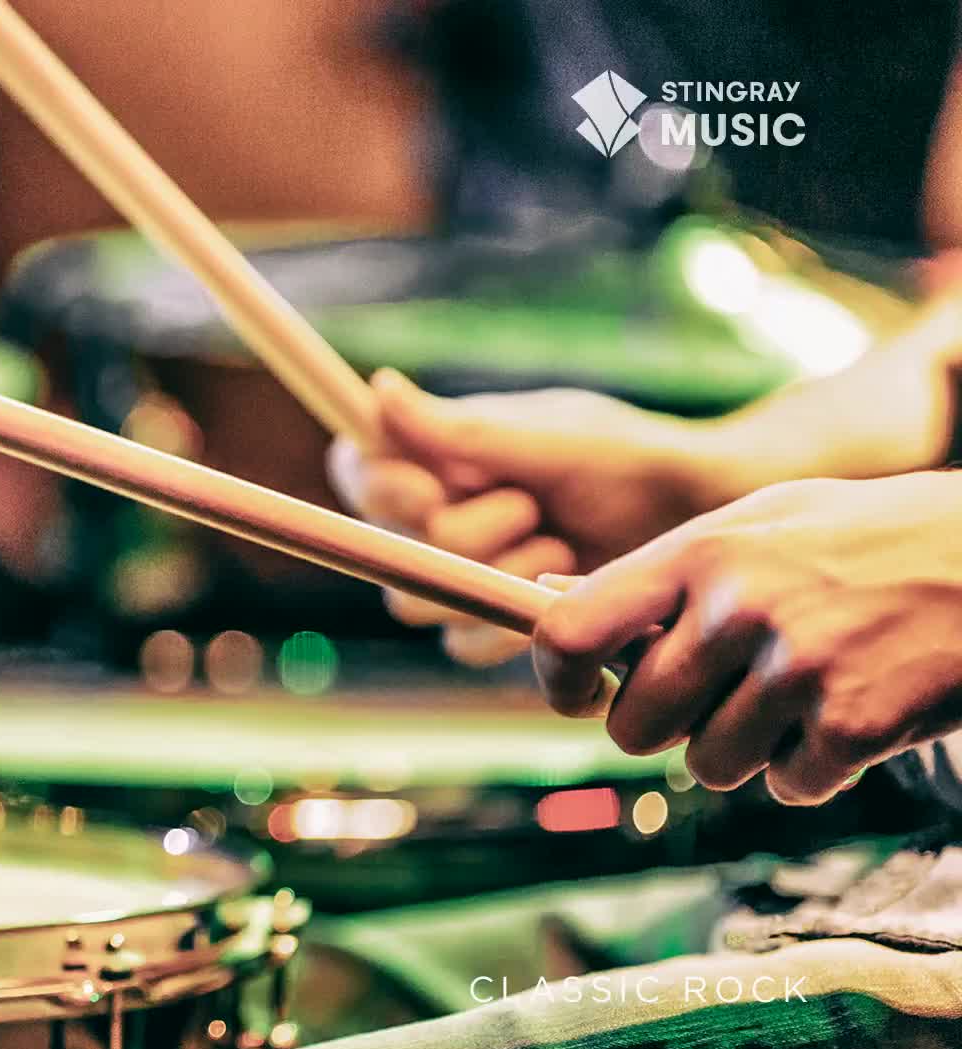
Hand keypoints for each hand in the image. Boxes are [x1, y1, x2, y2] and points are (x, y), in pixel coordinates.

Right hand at [328, 370, 724, 664]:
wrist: (702, 519)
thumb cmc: (631, 459)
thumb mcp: (550, 439)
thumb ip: (461, 432)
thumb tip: (379, 391)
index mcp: (438, 457)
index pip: (359, 472)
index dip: (379, 489)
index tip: (430, 490)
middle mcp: (440, 513)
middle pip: (386, 548)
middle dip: (461, 533)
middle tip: (531, 508)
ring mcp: (464, 572)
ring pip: (420, 602)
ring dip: (493, 572)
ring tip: (559, 545)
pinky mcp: (495, 623)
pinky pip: (463, 645)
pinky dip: (512, 620)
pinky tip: (563, 587)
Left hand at [532, 473, 961, 804]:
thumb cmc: (864, 540)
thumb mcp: (758, 524)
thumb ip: (659, 569)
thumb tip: (550, 592)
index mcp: (699, 552)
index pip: (570, 631)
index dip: (560, 678)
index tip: (582, 694)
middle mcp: (737, 609)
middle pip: (635, 728)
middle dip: (666, 729)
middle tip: (716, 698)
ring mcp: (796, 669)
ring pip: (711, 766)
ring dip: (748, 750)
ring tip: (800, 693)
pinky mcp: (853, 724)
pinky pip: (789, 786)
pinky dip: (814, 768)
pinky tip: (849, 712)